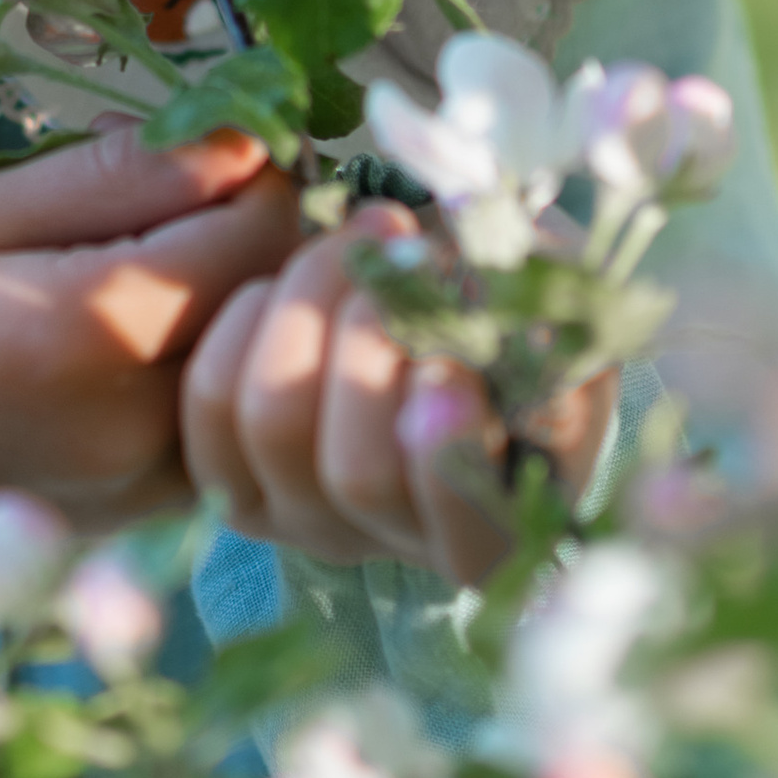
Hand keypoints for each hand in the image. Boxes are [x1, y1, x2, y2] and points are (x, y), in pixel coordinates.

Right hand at [0, 121, 297, 532]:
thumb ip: (101, 180)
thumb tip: (227, 138)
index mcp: (96, 329)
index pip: (257, 227)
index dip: (256, 163)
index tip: (214, 132)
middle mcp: (142, 418)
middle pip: (275, 298)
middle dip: (258, 228)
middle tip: (198, 180)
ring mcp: (146, 485)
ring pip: (256, 366)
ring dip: (240, 301)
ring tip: (166, 253)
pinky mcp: (137, 522)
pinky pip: (219, 424)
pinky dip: (210, 368)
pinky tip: (142, 338)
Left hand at [180, 218, 617, 587]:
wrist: (429, 309)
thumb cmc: (514, 325)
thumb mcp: (564, 331)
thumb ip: (558, 339)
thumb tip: (510, 323)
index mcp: (494, 529)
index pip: (469, 528)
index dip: (451, 454)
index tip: (454, 365)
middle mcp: (389, 544)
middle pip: (357, 472)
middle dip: (375, 338)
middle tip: (403, 242)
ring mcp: (298, 514)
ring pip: (274, 421)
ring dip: (312, 302)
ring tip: (361, 234)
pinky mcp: (228, 470)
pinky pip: (213, 395)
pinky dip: (246, 319)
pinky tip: (287, 279)